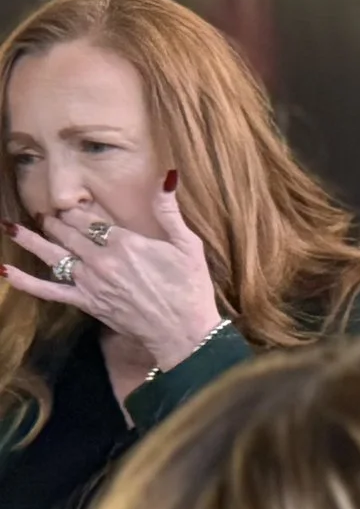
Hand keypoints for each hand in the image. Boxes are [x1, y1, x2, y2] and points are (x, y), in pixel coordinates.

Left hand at [2, 177, 221, 370]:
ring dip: (30, 240)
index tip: (70, 203)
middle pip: (68, 233)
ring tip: (11, 228)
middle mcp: (101, 259)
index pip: (90, 219)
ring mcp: (90, 282)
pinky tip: (5, 272)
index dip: (77, 209)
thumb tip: (167, 177)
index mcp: (125, 242)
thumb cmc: (191, 288)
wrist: (184, 331)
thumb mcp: (188, 245)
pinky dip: (25, 282)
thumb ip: (170, 211)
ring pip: (53, 255)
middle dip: (55, 221)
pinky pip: (49, 291)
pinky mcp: (86, 302)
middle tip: (45, 214)